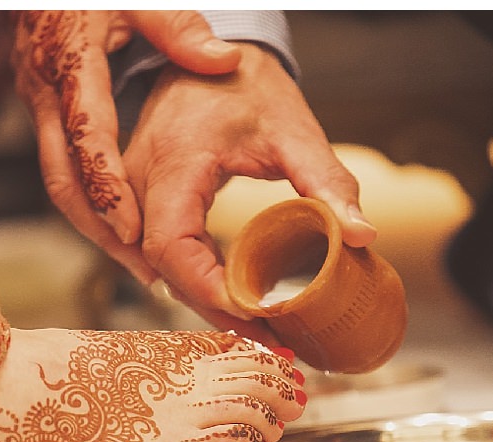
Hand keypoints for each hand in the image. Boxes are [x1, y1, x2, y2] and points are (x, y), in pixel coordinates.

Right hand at [10, 11, 242, 285]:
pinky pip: (64, 174)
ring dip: (98, 229)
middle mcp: (47, 97)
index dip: (108, 187)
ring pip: (61, 186)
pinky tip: (126, 233)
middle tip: (146, 271)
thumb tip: (222, 60)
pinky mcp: (46, 119)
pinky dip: (93, 207)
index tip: (134, 229)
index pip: (86, 138)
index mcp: (71, 68)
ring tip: (143, 267)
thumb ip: (177, 28)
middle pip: (66, 182)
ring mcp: (41, 111)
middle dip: (104, 230)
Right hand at [122, 43, 377, 335]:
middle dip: (209, 308)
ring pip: (149, 265)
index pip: (171, 245)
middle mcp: (138, 178)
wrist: (213, 51)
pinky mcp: (138, 197)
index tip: (253, 316)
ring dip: (197, 298)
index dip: (207, 290)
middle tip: (265, 338)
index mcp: (174, 161)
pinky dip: (187, 279)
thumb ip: (329, 183)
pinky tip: (228, 297)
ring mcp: (130, 190)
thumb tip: (362, 236)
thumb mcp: (296, 130)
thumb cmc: (248, 84)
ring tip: (252, 326)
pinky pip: (151, 250)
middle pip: (158, 267)